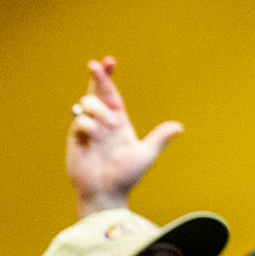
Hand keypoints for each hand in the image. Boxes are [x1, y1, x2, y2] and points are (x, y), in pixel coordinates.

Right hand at [66, 56, 183, 217]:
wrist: (106, 193)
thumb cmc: (126, 177)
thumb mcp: (146, 154)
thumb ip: (160, 138)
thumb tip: (179, 127)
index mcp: (118, 121)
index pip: (112, 94)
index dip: (108, 77)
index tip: (109, 62)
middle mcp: (102, 122)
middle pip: (97, 92)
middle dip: (97, 77)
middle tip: (94, 65)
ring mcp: (87, 129)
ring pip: (87, 104)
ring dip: (99, 110)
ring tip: (108, 127)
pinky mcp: (75, 138)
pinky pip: (80, 122)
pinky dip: (89, 126)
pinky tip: (93, 138)